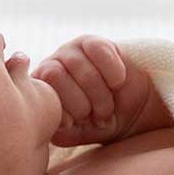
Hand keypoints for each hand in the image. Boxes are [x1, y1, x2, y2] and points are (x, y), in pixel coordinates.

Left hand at [33, 35, 154, 146]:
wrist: (133, 107)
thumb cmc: (100, 123)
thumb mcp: (81, 133)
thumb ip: (63, 131)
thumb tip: (59, 121)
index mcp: (40, 92)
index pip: (44, 96)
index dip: (68, 115)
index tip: (81, 123)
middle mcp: (49, 68)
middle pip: (55, 75)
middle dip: (83, 103)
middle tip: (98, 115)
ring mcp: (68, 52)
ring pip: (79, 67)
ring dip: (101, 94)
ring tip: (108, 104)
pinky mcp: (90, 42)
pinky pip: (99, 51)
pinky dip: (114, 73)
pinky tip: (117, 83)